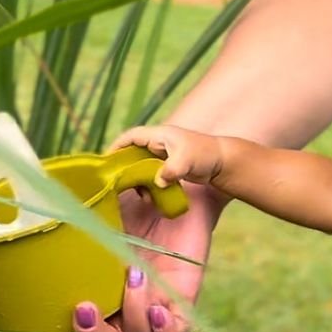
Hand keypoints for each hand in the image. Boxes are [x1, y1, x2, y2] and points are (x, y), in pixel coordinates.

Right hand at [30, 176, 220, 331]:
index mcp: (92, 288)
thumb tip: (43, 192)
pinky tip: (158, 310)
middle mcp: (119, 305)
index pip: (66, 326)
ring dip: (131, 316)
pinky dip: (164, 328)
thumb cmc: (131, 197)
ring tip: (133, 274)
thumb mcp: (98, 201)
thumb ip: (71, 207)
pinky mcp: (181, 302)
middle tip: (84, 307)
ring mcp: (150, 307)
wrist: (180, 187)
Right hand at [110, 123, 225, 187]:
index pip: (131, 136)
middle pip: (133, 152)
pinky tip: (152, 196)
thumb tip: (158, 182)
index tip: (107, 160)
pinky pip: (152, 174)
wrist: (223, 163)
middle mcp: (159, 143)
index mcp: (159, 135)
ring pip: (142, 166)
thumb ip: (170, 170)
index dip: (117, 146)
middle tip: (121, 184)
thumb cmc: (205, 155)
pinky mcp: (170, 166)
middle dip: (126, 168)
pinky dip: (149, 185)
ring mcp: (164, 155)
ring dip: (139, 180)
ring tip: (142, 195)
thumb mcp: (186, 161)